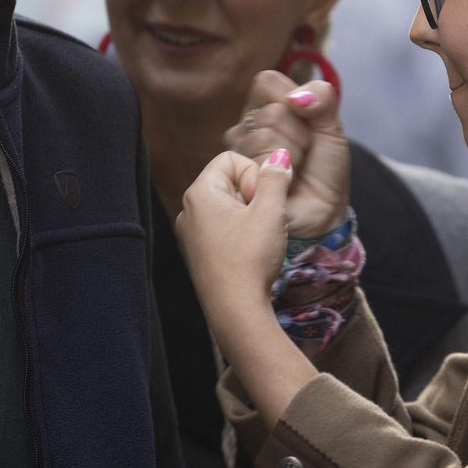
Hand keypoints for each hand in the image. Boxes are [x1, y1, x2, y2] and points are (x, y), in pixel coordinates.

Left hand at [175, 148, 292, 319]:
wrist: (235, 311)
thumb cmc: (250, 260)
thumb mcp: (270, 212)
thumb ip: (275, 178)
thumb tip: (279, 156)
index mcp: (199, 193)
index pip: (231, 159)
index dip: (253, 175)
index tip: (261, 202)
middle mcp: (188, 210)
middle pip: (228, 181)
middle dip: (253, 195)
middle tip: (263, 221)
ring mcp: (191, 233)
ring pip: (228, 206)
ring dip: (249, 215)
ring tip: (258, 239)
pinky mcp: (198, 252)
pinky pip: (222, 227)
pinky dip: (240, 232)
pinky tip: (250, 252)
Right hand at [224, 70, 349, 237]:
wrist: (323, 210)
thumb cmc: (324, 168)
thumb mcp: (332, 127)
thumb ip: (323, 99)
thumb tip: (297, 97)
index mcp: (265, 106)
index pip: (267, 81)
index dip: (295, 100)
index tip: (307, 122)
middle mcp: (245, 125)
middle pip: (272, 113)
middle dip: (300, 135)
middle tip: (302, 154)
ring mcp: (237, 150)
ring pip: (267, 136)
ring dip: (294, 156)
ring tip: (293, 169)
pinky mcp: (236, 174)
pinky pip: (262, 160)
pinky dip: (284, 173)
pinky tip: (283, 182)